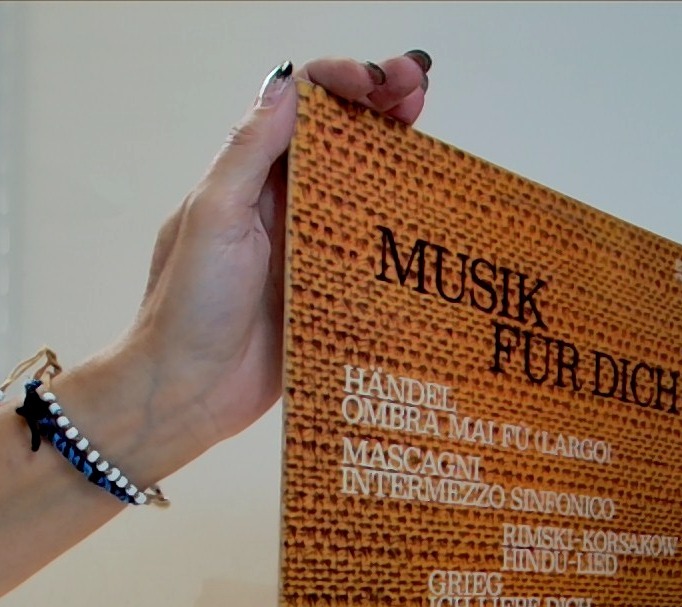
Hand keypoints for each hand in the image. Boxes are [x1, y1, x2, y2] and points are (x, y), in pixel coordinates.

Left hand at [108, 52, 431, 479]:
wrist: (190, 390)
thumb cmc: (189, 306)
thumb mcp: (214, 217)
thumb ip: (250, 153)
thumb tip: (289, 87)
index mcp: (252, 177)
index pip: (303, 107)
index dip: (343, 82)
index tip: (382, 83)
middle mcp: (285, 205)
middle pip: (342, 140)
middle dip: (381, 105)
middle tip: (421, 89)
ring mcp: (311, 249)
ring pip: (364, 190)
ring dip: (398, 157)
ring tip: (432, 136)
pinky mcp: (332, 292)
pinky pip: (373, 253)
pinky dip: (402, 229)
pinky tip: (430, 218)